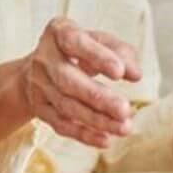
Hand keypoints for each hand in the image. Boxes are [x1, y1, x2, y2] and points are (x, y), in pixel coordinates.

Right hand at [22, 18, 141, 148]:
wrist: (37, 68)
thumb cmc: (79, 49)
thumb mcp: (99, 40)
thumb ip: (121, 52)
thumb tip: (135, 74)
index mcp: (59, 33)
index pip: (76, 43)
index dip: (97, 57)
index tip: (119, 73)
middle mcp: (44, 59)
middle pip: (68, 81)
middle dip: (97, 97)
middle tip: (124, 110)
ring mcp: (40, 86)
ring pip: (67, 107)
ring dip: (96, 120)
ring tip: (124, 127)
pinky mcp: (40, 109)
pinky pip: (61, 125)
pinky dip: (84, 135)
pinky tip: (106, 139)